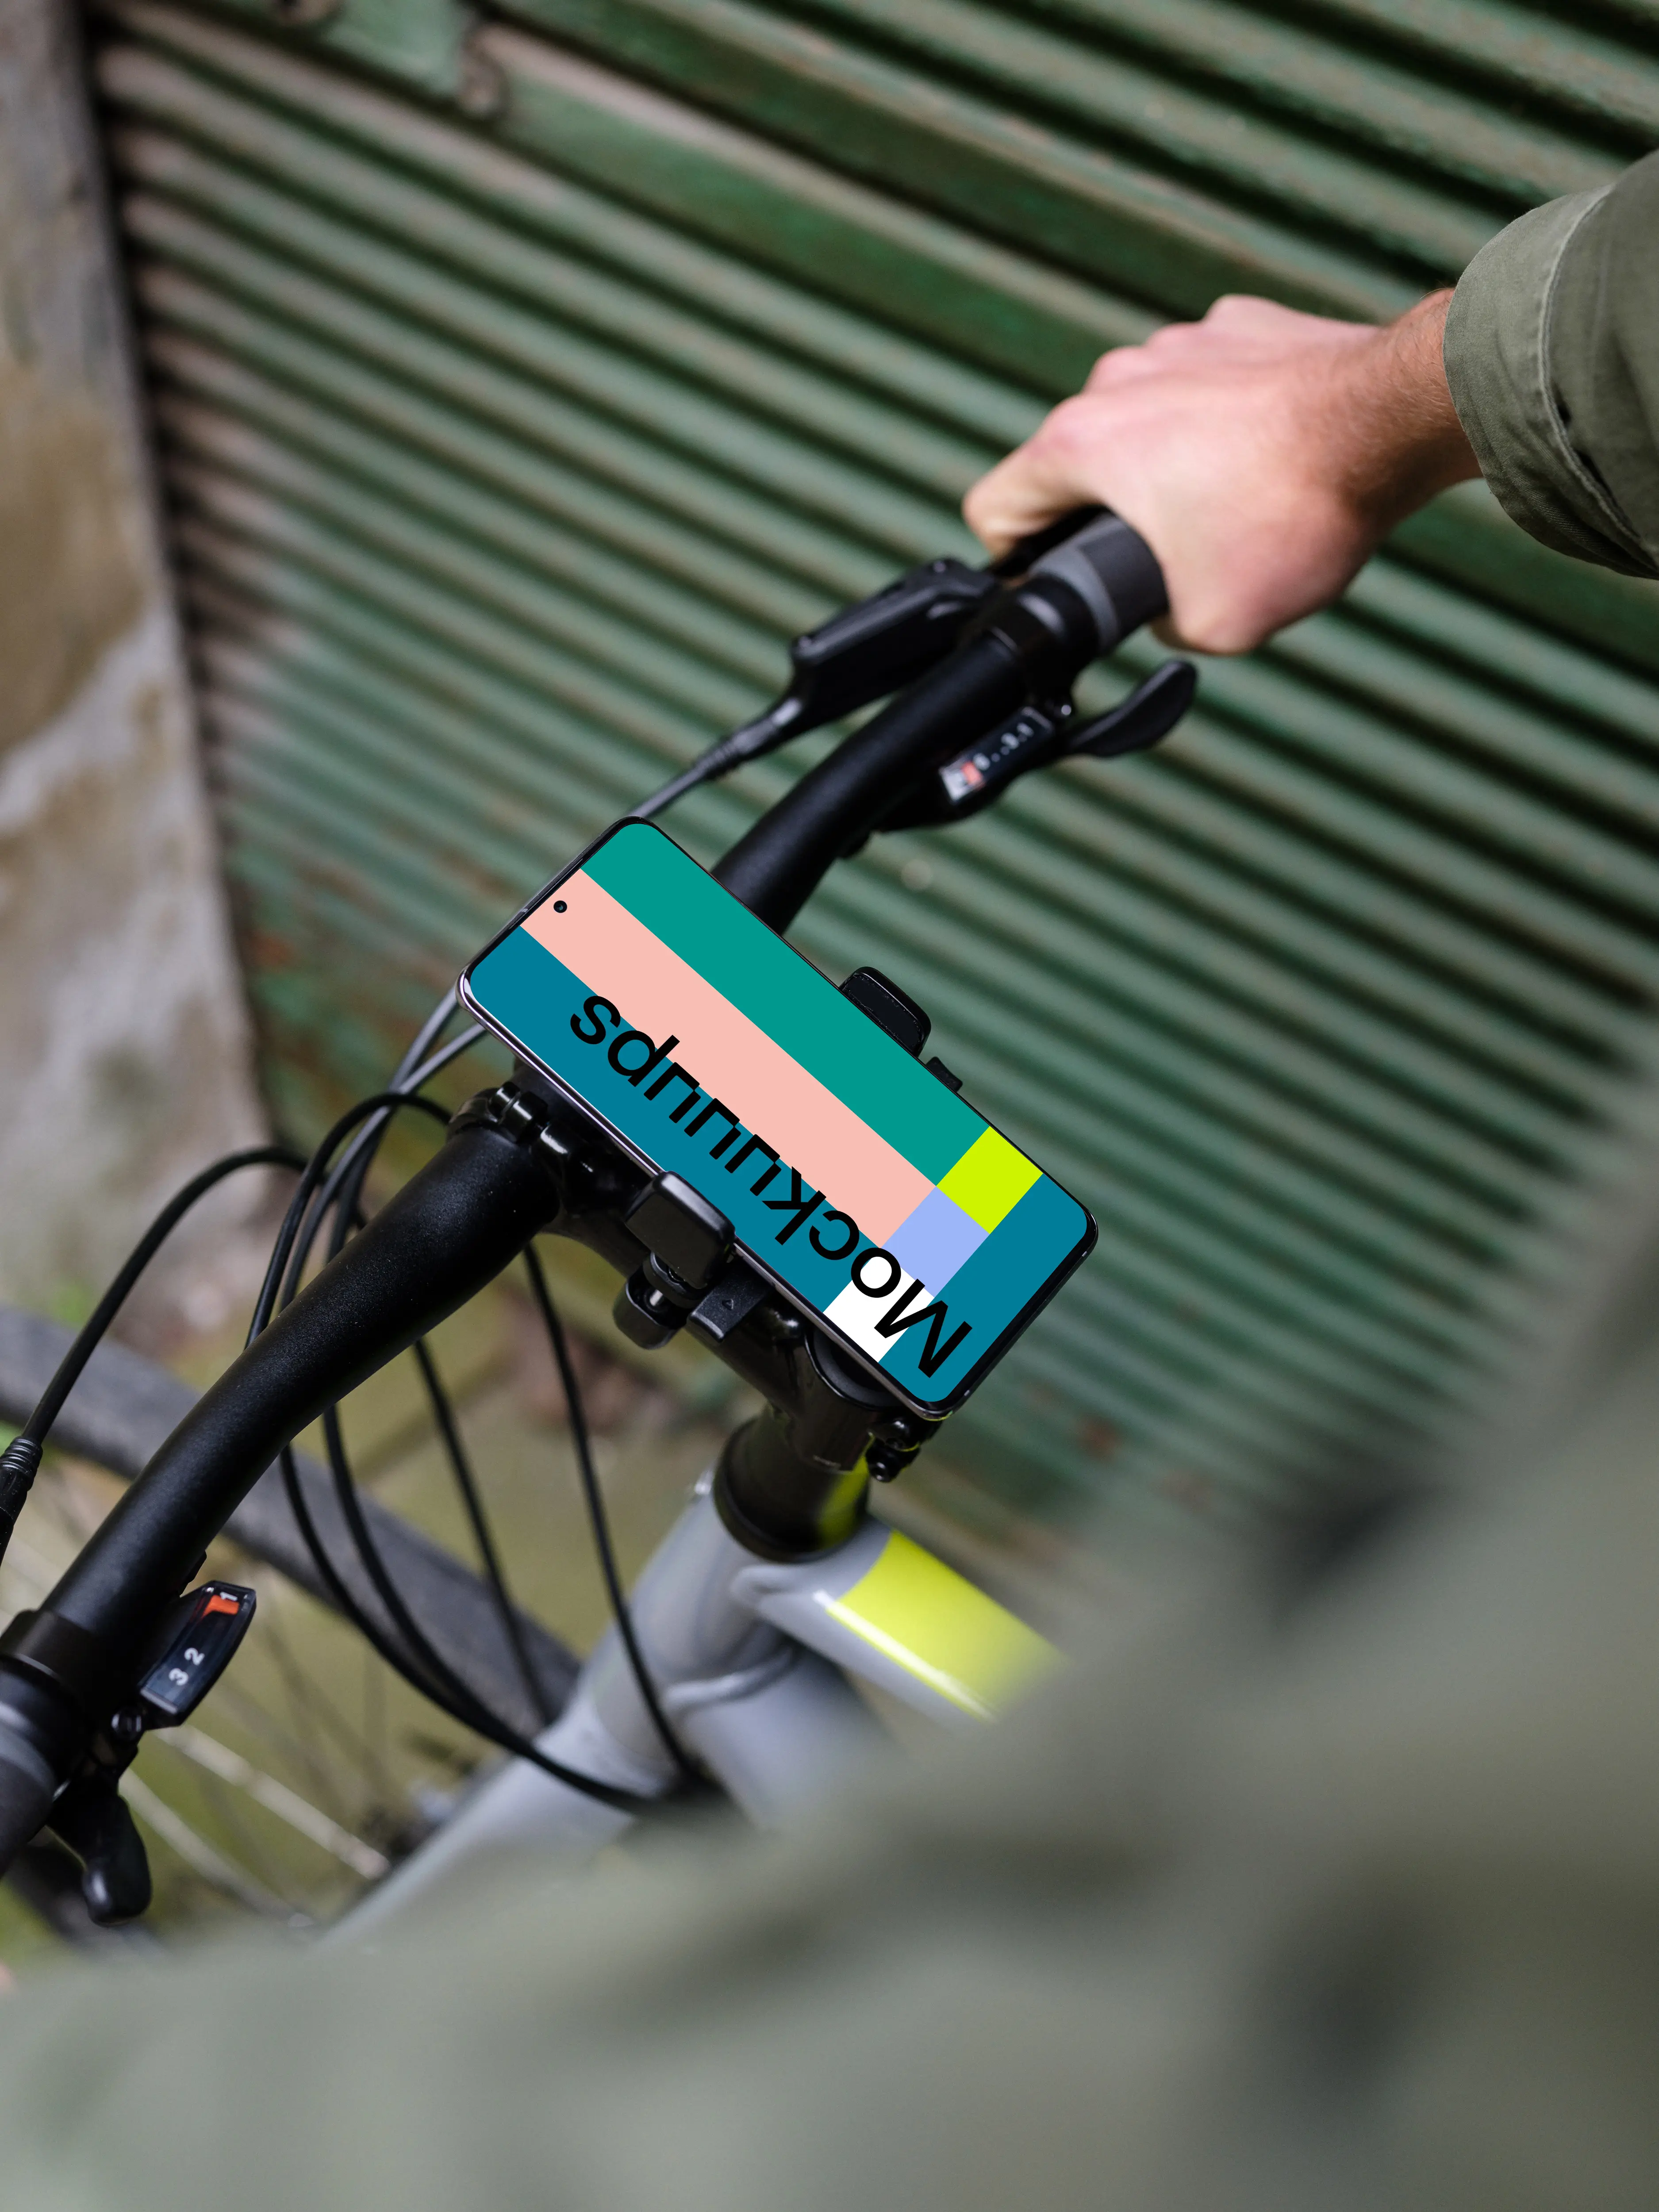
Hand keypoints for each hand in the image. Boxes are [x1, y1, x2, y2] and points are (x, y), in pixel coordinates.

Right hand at [964, 292, 1478, 654]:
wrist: (1397, 420)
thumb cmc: (1296, 517)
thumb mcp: (1208, 625)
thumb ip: (1154, 621)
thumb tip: (1161, 604)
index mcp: (1080, 443)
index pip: (993, 509)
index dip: (1015, 563)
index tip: (1057, 582)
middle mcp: (1116, 379)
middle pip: (1072, 466)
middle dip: (1108, 516)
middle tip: (1171, 556)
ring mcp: (1178, 343)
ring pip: (1143, 424)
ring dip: (1169, 468)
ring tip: (1237, 507)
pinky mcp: (1238, 328)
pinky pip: (1207, 389)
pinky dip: (1228, 425)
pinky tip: (1275, 457)